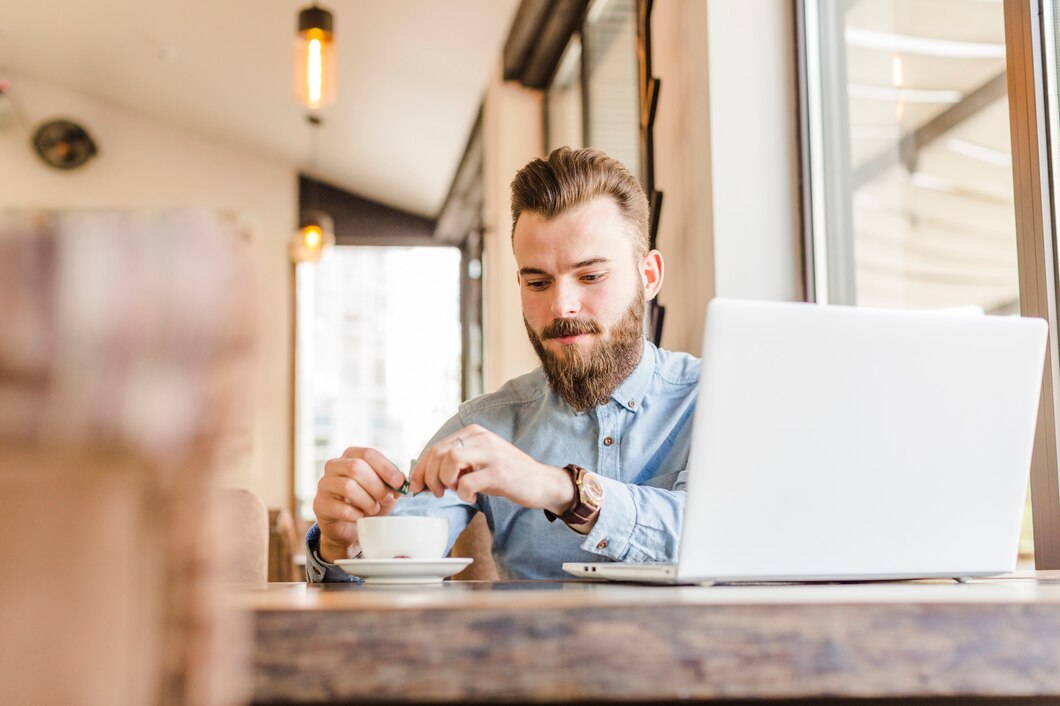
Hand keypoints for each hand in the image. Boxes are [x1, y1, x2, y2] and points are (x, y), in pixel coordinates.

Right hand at [313, 447, 406, 562]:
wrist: (350, 528)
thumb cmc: (368, 503)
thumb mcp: (384, 490)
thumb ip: (393, 482)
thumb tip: (402, 479)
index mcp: (351, 456)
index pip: (367, 453)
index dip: (386, 467)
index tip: (399, 482)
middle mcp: (334, 466)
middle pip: (356, 467)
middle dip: (377, 486)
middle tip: (387, 499)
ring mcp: (324, 484)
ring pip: (348, 486)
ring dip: (367, 500)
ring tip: (374, 509)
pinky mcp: (319, 504)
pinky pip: (340, 507)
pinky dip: (356, 514)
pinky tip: (360, 517)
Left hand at [409, 424, 574, 512]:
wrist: (541, 482)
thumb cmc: (507, 474)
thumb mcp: (480, 460)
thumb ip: (457, 461)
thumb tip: (426, 476)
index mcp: (473, 433)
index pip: (436, 447)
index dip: (421, 469)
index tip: (417, 486)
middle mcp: (481, 438)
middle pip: (439, 452)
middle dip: (429, 476)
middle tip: (436, 492)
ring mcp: (491, 454)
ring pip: (450, 461)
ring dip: (445, 481)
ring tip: (454, 491)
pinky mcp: (498, 472)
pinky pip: (467, 482)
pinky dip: (463, 493)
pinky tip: (472, 497)